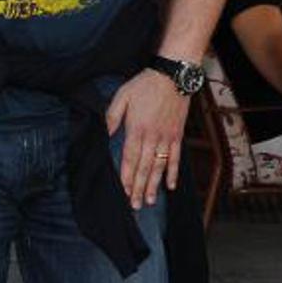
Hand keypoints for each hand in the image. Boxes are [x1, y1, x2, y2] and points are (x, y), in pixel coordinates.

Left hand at [105, 69, 191, 209]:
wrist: (172, 77)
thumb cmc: (144, 85)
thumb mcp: (122, 97)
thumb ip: (112, 117)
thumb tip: (104, 133)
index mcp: (137, 128)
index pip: (130, 158)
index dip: (126, 176)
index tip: (123, 191)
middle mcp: (153, 136)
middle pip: (144, 167)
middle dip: (139, 187)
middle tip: (135, 205)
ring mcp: (167, 137)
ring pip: (159, 167)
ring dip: (154, 185)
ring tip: (149, 201)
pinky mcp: (177, 135)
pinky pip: (175, 158)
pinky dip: (173, 173)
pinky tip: (170, 186)